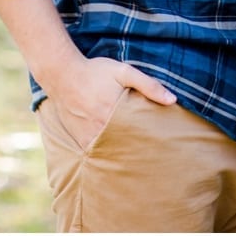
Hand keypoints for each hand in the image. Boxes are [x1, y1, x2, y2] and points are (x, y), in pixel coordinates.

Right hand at [41, 54, 176, 149]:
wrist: (62, 74)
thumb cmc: (95, 71)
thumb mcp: (124, 72)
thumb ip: (148, 85)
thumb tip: (173, 100)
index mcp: (114, 114)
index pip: (138, 137)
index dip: (151, 144)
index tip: (163, 150)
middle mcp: (100, 128)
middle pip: (125, 148)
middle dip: (139, 154)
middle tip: (154, 161)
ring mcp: (88, 135)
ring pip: (109, 153)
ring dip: (122, 156)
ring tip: (137, 163)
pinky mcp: (79, 138)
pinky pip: (94, 152)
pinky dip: (105, 155)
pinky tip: (115, 157)